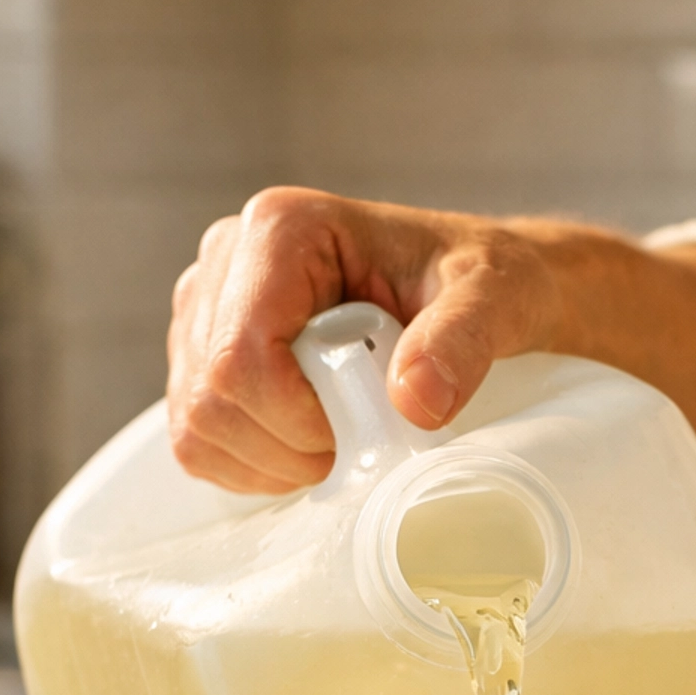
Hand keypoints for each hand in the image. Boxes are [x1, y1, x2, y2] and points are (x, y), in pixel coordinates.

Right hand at [165, 185, 695, 538]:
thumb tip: (415, 401)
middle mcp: (226, 259)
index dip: (295, 421)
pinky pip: (196, 442)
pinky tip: (307, 442)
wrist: (482, 293)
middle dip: (286, 446)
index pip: (238, 360)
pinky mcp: (202, 354)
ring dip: (270, 461)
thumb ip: (464, 339)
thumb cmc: (489, 285)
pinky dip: (253, 465)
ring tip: (337, 435)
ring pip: (195, 427)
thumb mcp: (500, 299)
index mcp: (280, 230)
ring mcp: (205, 310)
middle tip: (357, 437)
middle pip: (210, 400)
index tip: (361, 425)